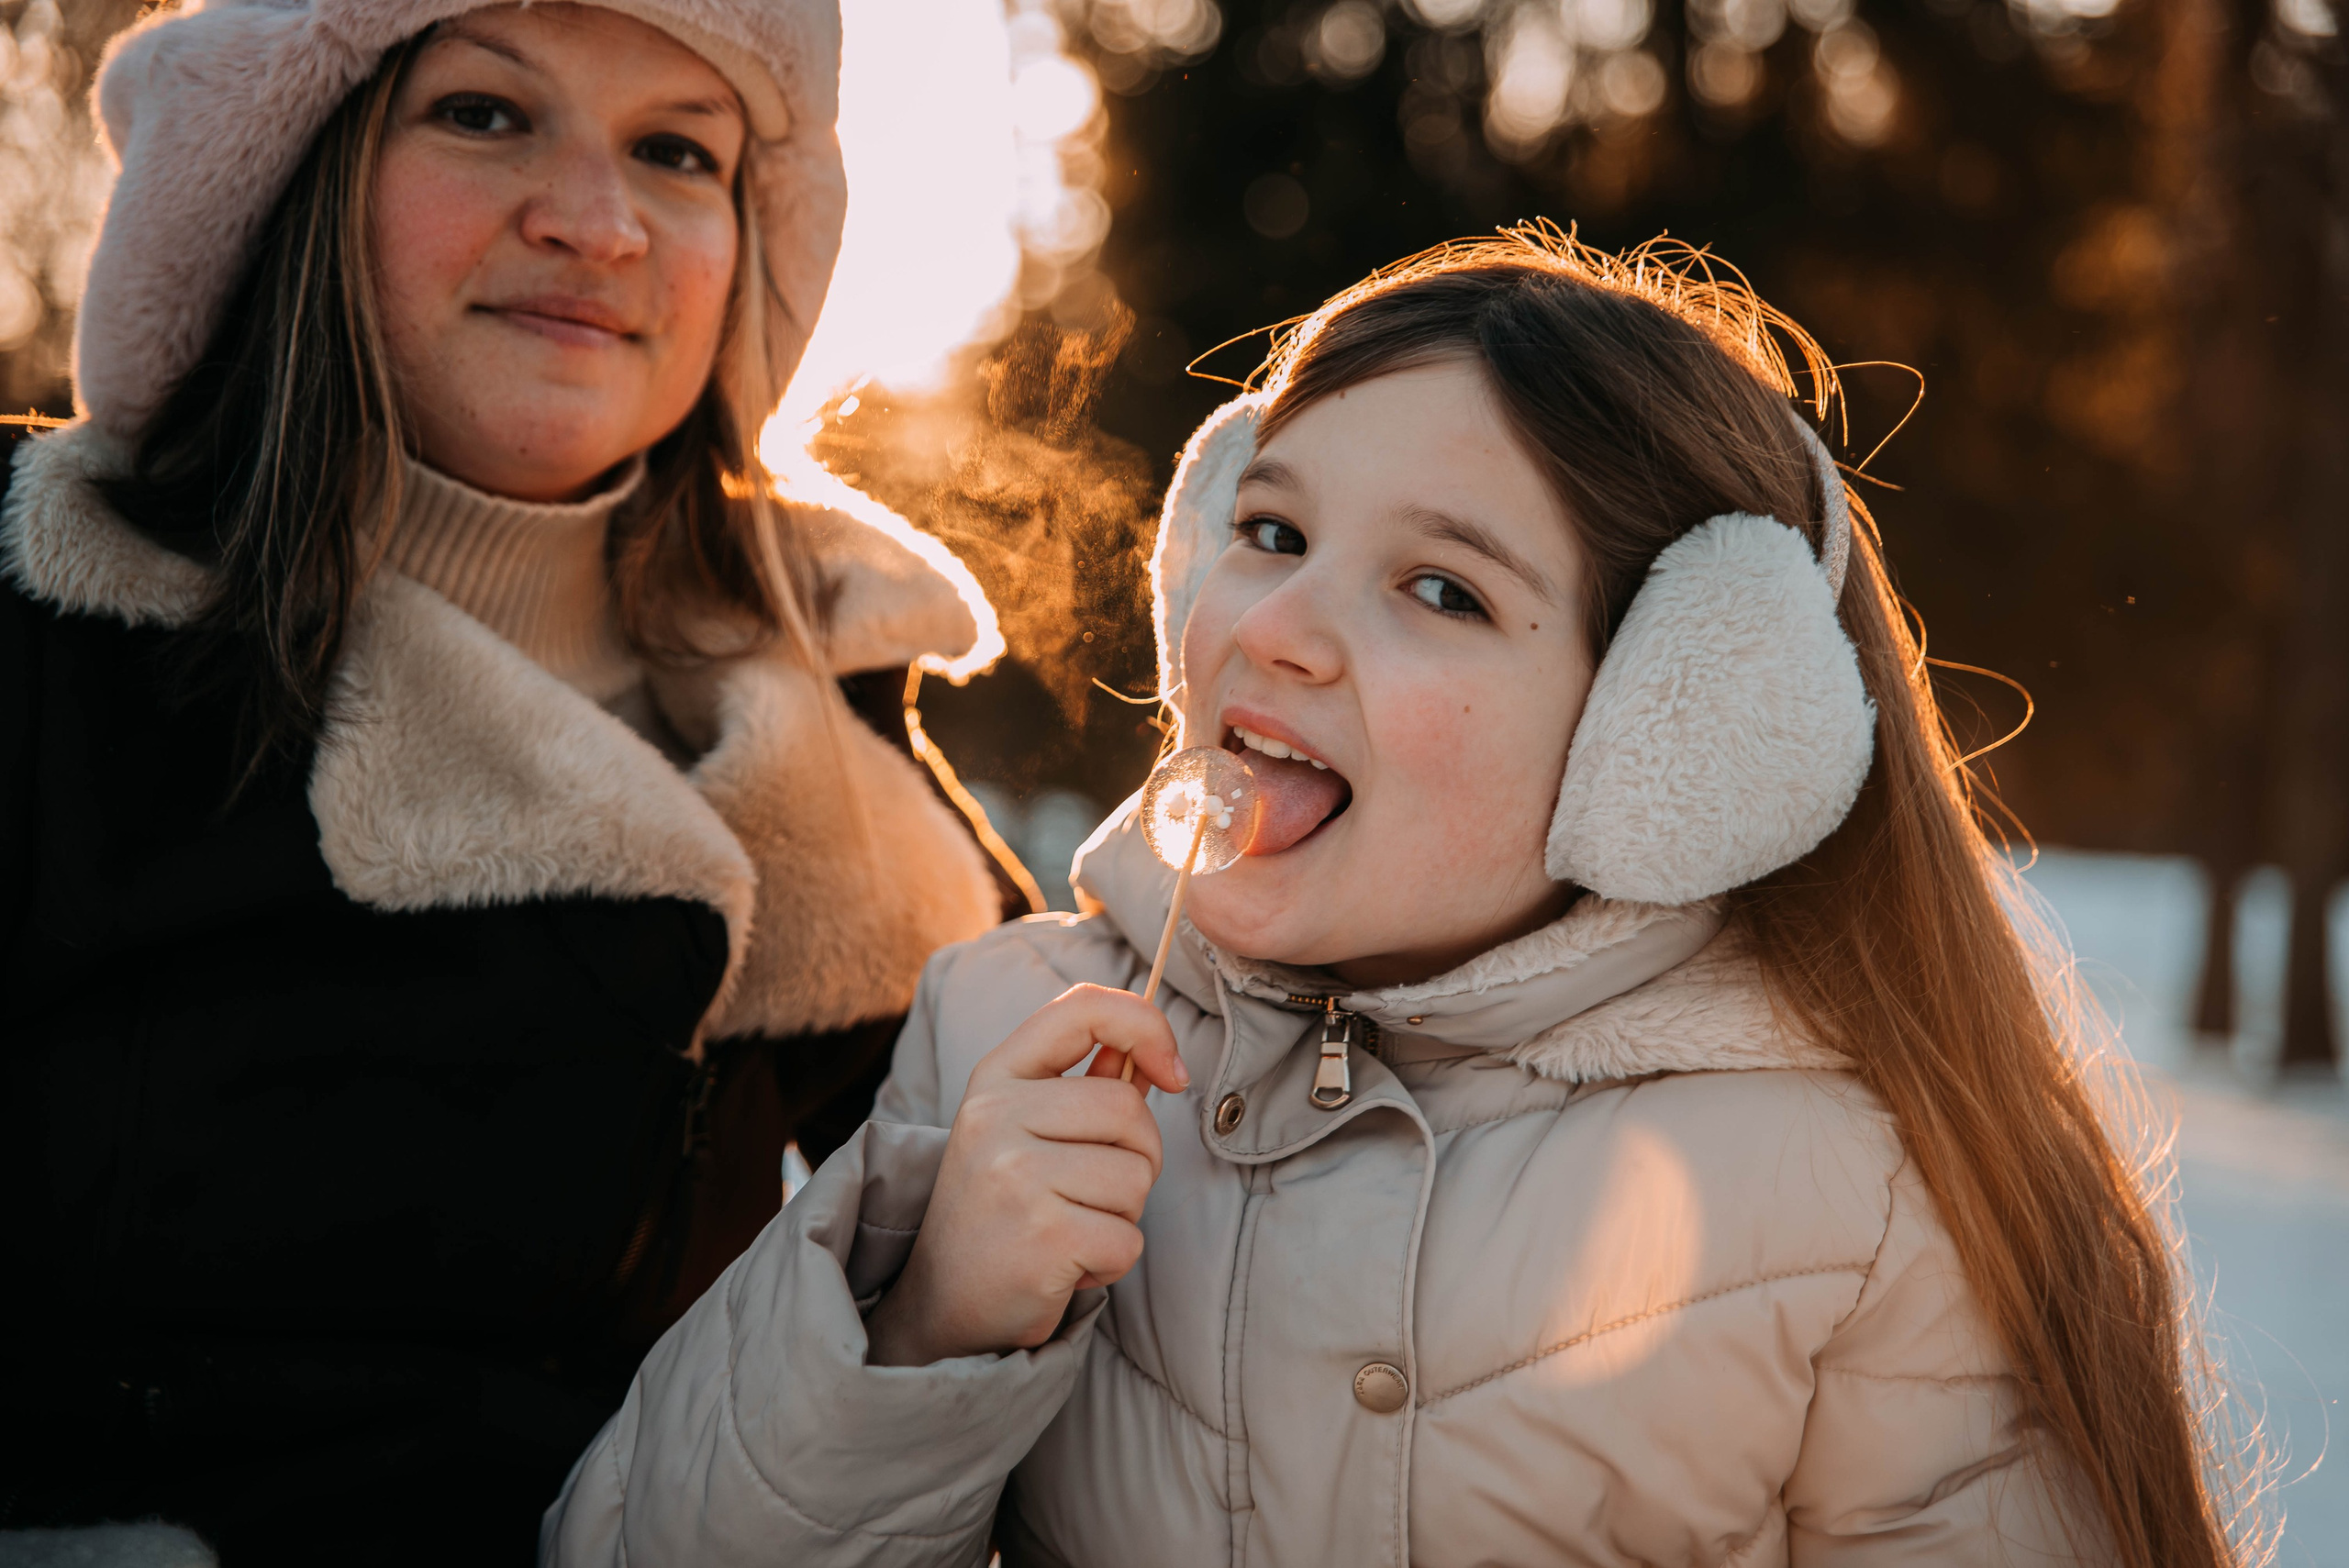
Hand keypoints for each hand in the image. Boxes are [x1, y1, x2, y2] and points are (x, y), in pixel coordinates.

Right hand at [865, 985, 1188, 1366]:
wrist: (942, 1305)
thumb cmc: (1000, 1210)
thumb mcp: (1024, 1132)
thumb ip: (1085, 1088)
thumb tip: (1149, 1057)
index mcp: (995, 1077)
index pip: (1084, 1008)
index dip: (1146, 1025)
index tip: (1172, 1072)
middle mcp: (996, 1116)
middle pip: (1128, 1111)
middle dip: (1138, 1159)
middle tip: (1096, 1194)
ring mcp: (1015, 1175)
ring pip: (1135, 1178)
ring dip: (1122, 1216)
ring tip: (1071, 1229)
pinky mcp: (1041, 1236)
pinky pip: (1128, 1239)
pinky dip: (1112, 1262)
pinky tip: (1069, 1265)